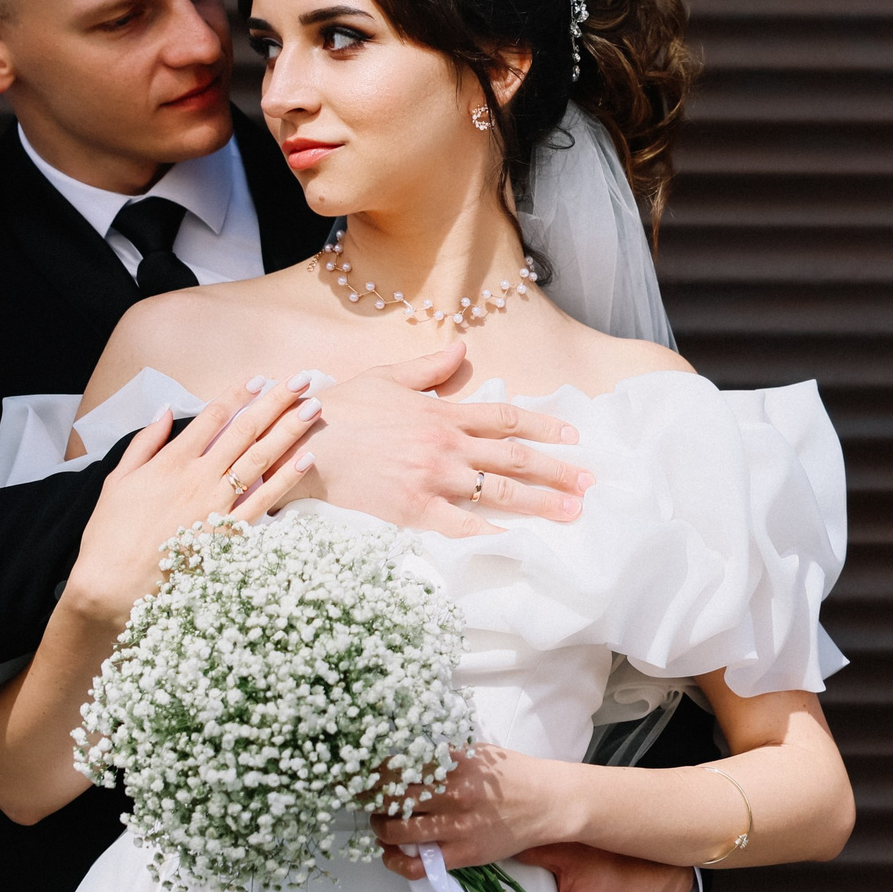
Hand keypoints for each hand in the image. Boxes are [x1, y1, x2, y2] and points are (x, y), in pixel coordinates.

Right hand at [63, 380, 319, 622]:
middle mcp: (199, 476)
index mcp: (171, 461)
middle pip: (245, 429)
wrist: (112, 584)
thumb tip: (165, 410)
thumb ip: (144, 443)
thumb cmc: (110, 534)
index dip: (239, 395)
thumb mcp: (118, 480)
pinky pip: (265, 500)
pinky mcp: (228, 533)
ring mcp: (216, 504)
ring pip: (261, 458)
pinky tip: (308, 457)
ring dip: (289, 430)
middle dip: (276, 402)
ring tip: (313, 408)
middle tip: (303, 380)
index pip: (213, 416)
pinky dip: (287, 478)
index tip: (260, 379)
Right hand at [298, 343, 592, 538]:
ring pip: (498, 492)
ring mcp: (433, 479)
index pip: (507, 419)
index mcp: (443, 413)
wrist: (303, 443)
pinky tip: (517, 543)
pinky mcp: (414, 510)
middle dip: (557, 470)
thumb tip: (461, 349)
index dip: (544, 429)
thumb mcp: (386, 378)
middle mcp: (447, 445)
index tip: (573, 439)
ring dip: (539, 502)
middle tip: (589, 482)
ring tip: (571, 512)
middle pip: (514, 458)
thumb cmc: (341, 410)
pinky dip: (491, 535)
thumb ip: (428, 367)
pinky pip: (461, 526)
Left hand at [375, 743, 572, 871]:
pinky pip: (417, 865)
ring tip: (380, 822)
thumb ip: (445, 755)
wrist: (548, 803)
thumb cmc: (513, 775)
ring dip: (379, 827)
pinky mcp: (462, 855)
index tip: (360, 770)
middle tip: (360, 795)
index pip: (398, 765)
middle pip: (390, 796)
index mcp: (454, 764)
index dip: (371, 770)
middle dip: (367, 796)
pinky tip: (390, 854)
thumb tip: (408, 754)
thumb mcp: (479, 753)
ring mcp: (456, 827)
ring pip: (396, 830)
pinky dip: (395, 862)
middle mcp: (451, 794)